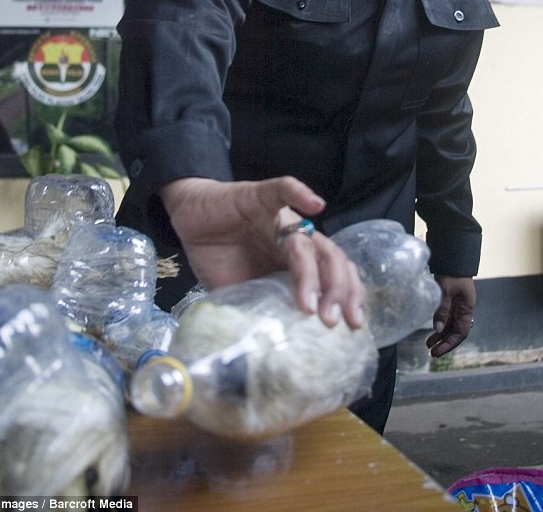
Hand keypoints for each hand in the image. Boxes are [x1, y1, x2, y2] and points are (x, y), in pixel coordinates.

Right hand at [160, 176, 364, 329]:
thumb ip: (255, 311)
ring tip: (310, 301)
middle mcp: (294, 238)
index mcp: (296, 262)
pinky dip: (299, 193)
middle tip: (333, 321)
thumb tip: (265, 352)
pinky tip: (315, 203)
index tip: (353, 327)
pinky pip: (282, 190)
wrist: (189, 218)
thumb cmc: (218, 256)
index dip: (348, 298)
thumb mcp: (238, 294)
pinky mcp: (258, 197)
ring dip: (312, 270)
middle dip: (337, 290)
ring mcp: (278, 217)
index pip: (334, 276)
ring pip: (306, 239)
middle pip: (330, 259)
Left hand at [426, 275, 475, 357]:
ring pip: (450, 325)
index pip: (460, 332)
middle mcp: (464, 309)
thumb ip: (442, 310)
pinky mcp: (451, 301)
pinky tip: (432, 332)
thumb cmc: (452, 273)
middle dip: (444, 343)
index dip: (450, 343)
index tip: (438, 351)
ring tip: (428, 345)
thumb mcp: (445, 292)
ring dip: (440, 335)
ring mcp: (457, 306)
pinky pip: (446, 318)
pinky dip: (439, 325)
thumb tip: (437, 329)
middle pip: (455, 331)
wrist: (452, 257)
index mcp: (467, 308)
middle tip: (432, 353)